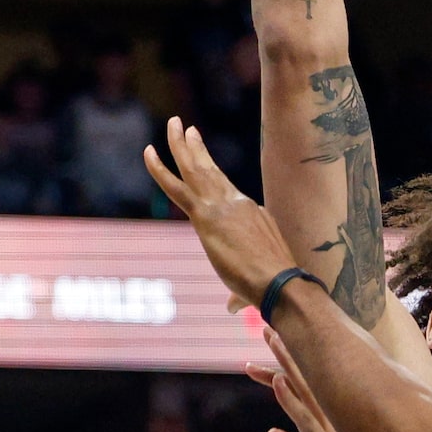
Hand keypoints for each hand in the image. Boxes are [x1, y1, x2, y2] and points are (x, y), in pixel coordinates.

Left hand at [144, 118, 292, 309]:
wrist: (282, 282)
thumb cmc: (274, 288)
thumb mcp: (251, 287)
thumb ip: (237, 295)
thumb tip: (231, 308)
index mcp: (253, 216)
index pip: (229, 196)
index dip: (216, 183)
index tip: (206, 171)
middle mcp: (238, 204)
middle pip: (213, 171)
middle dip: (198, 148)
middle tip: (187, 129)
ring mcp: (222, 206)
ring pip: (196, 168)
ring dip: (182, 144)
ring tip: (174, 123)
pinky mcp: (206, 216)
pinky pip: (177, 186)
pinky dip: (160, 168)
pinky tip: (149, 152)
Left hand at [259, 328, 404, 431]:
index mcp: (334, 427)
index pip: (306, 392)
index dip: (286, 370)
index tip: (271, 349)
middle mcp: (335, 423)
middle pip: (306, 381)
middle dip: (286, 353)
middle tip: (268, 326)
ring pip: (305, 390)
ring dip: (284, 362)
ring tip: (269, 335)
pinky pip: (305, 418)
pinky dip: (290, 398)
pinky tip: (276, 380)